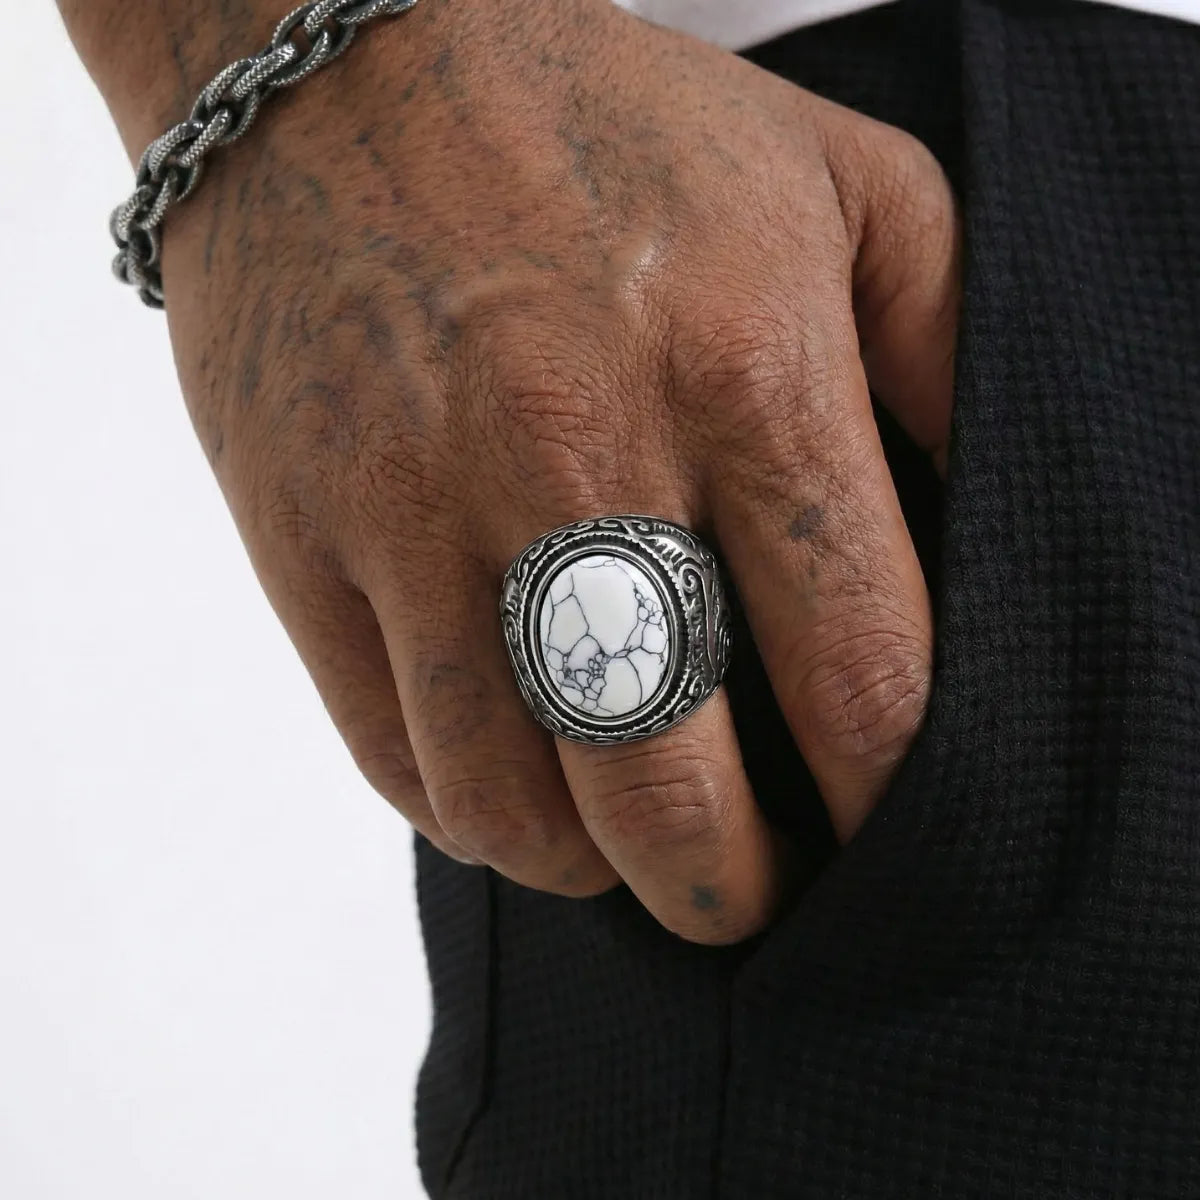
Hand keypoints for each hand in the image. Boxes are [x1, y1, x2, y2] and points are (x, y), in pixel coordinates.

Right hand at [82, 0, 958, 943]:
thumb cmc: (596, 123)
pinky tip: (515, 787)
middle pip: (670, 777)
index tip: (879, 835)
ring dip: (588, 867)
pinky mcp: (299, 537)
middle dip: (731, 888)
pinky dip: (468, 813)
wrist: (333, 66)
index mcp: (740, 363)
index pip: (856, 667)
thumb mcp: (834, 182)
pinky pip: (392, 752)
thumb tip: (995, 518)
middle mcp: (572, 447)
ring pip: (512, 798)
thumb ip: (949, 344)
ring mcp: (413, 503)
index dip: (885, 798)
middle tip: (750, 900)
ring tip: (626, 849)